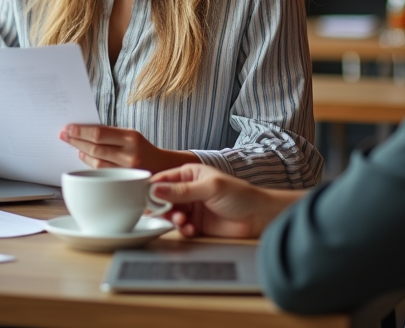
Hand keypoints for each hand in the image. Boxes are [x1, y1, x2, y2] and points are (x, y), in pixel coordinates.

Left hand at [59, 124, 199, 172]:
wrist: (167, 169)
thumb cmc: (144, 151)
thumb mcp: (132, 138)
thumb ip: (111, 136)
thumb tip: (83, 131)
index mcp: (132, 138)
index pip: (99, 133)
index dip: (80, 131)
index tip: (68, 128)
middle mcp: (131, 155)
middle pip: (95, 148)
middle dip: (76, 140)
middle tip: (63, 135)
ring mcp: (128, 171)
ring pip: (97, 163)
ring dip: (82, 153)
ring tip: (74, 145)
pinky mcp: (127, 183)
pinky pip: (102, 174)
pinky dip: (90, 165)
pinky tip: (84, 158)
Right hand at [150, 164, 300, 238]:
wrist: (259, 217)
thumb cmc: (239, 195)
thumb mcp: (209, 188)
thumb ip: (182, 190)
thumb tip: (156, 190)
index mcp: (189, 174)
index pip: (163, 179)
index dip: (153, 188)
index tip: (146, 198)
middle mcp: (188, 190)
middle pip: (163, 198)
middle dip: (162, 207)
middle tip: (167, 212)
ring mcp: (192, 208)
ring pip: (171, 214)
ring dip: (173, 219)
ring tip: (183, 221)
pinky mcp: (197, 224)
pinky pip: (181, 228)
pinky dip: (183, 229)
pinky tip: (191, 229)